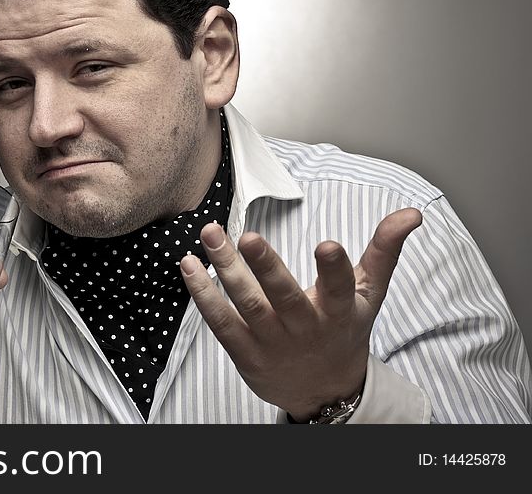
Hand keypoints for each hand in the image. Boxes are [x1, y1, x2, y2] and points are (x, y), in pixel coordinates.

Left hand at [180, 208, 422, 420]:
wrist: (324, 390)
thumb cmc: (344, 330)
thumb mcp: (369, 293)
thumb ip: (384, 251)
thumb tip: (412, 213)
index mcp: (338, 311)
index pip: (339, 288)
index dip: (334, 268)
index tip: (327, 244)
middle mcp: (304, 328)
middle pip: (283, 296)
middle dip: (265, 266)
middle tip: (248, 236)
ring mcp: (272, 342)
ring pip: (246, 304)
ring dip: (225, 269)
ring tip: (210, 235)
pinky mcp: (245, 353)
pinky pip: (221, 323)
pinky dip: (203, 295)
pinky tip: (189, 266)